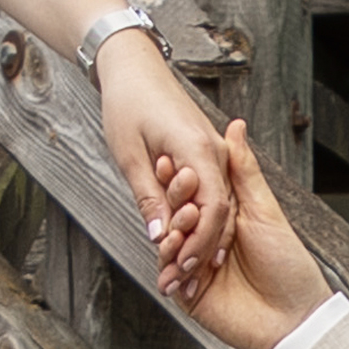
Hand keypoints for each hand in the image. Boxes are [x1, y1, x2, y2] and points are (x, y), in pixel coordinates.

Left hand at [96, 34, 227, 301]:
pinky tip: (189, 242)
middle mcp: (214, 150)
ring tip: (184, 271)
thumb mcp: (129, 156)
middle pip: (222, 211)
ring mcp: (215, 150)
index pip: (213, 208)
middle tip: (182, 282)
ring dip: (204, 238)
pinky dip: (204, 218)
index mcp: (197, 150)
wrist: (134, 67)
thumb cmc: (127, 105)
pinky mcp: (209, 151)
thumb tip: (158, 236)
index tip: (182, 269)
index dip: (199, 243)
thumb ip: (148, 197)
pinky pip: (214, 191)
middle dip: (202, 249)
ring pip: (221, 204)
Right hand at [172, 115, 334, 348]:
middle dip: (175, 202)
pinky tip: (169, 255)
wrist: (294, 318)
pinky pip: (170, 277)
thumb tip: (235, 126)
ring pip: (170, 246)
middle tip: (174, 186)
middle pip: (179, 218)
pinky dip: (168, 265)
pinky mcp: (189, 295)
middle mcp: (206, 241)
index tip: (172, 159)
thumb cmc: (289, 265)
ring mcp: (196, 268)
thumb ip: (244, 170)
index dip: (183, 178)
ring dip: (171, 232)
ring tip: (179, 224)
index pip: (195, 194)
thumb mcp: (265, 210)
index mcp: (223, 218)